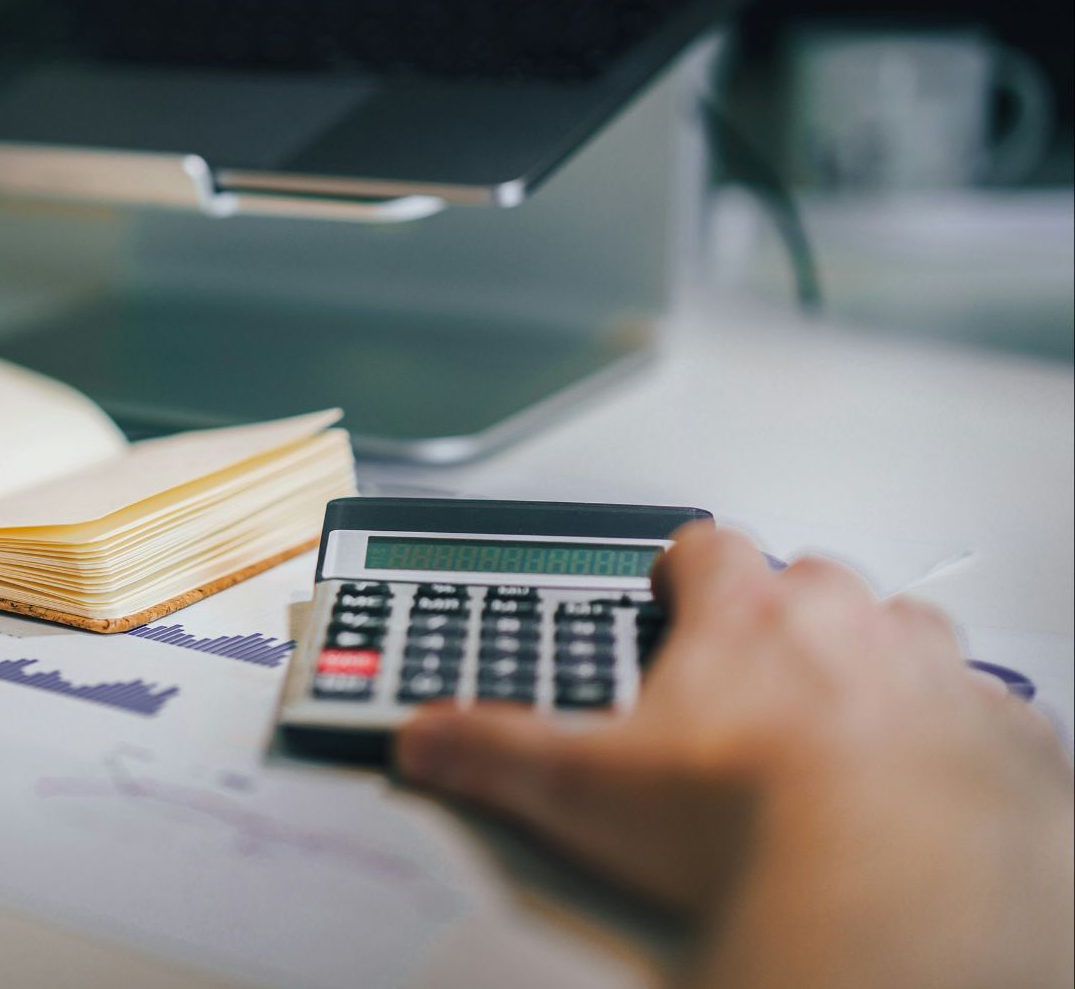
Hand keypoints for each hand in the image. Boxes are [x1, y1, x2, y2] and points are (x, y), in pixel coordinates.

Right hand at [394, 525, 1071, 985]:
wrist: (892, 881)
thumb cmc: (748, 819)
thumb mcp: (584, 788)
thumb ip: (493, 750)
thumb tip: (423, 737)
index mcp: (747, 618)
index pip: (708, 547)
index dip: (685, 567)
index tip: (673, 590)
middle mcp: (848, 625)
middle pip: (815, 580)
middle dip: (786, 614)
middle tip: (751, 676)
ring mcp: (935, 676)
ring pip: (909, 631)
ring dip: (880, 660)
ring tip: (843, 720)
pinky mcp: (1004, 742)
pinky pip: (988, 714)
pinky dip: (959, 735)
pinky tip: (926, 780)